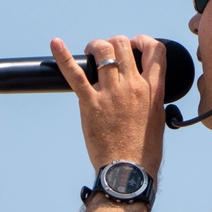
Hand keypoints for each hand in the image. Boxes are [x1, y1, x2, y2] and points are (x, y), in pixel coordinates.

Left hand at [50, 34, 166, 177]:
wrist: (128, 170)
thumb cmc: (143, 150)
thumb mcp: (156, 117)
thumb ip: (151, 98)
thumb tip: (141, 88)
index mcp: (153, 90)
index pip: (156, 50)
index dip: (143, 40)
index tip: (135, 45)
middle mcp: (133, 86)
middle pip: (123, 45)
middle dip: (113, 43)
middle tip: (106, 53)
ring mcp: (111, 93)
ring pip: (103, 52)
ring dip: (95, 47)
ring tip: (90, 53)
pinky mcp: (90, 103)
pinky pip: (75, 75)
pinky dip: (63, 57)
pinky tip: (56, 44)